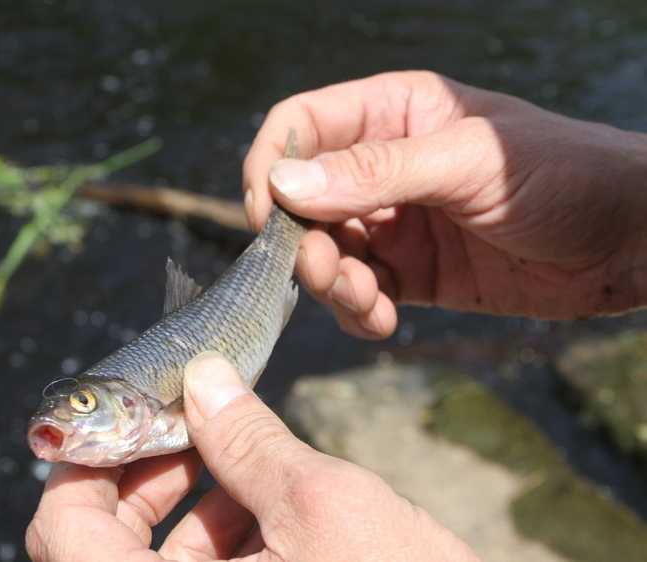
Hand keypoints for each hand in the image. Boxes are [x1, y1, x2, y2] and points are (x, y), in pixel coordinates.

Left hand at [26, 352, 479, 560]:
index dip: (87, 458)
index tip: (132, 409)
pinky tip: (264, 502)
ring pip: (157, 561)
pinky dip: (220, 537)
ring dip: (189, 500)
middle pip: (101, 542)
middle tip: (192, 423)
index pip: (65, 528)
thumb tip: (204, 377)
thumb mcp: (325, 506)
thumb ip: (249, 438)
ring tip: (240, 456)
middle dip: (147, 471)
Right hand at [243, 71, 646, 337]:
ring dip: (332, 284)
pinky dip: (359, 310)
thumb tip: (284, 185)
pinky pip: (362, 292)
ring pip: (328, 253)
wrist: (630, 241)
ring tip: (367, 302)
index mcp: (395, 114)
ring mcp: (397, 222)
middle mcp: (385, 167)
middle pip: (305, 200)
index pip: (303, 126)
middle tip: (328, 273)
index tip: (271, 217)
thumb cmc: (565, 174)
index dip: (273, 166)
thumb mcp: (468, 163)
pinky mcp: (413, 272)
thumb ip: (376, 174)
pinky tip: (382, 321)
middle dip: (305, 242)